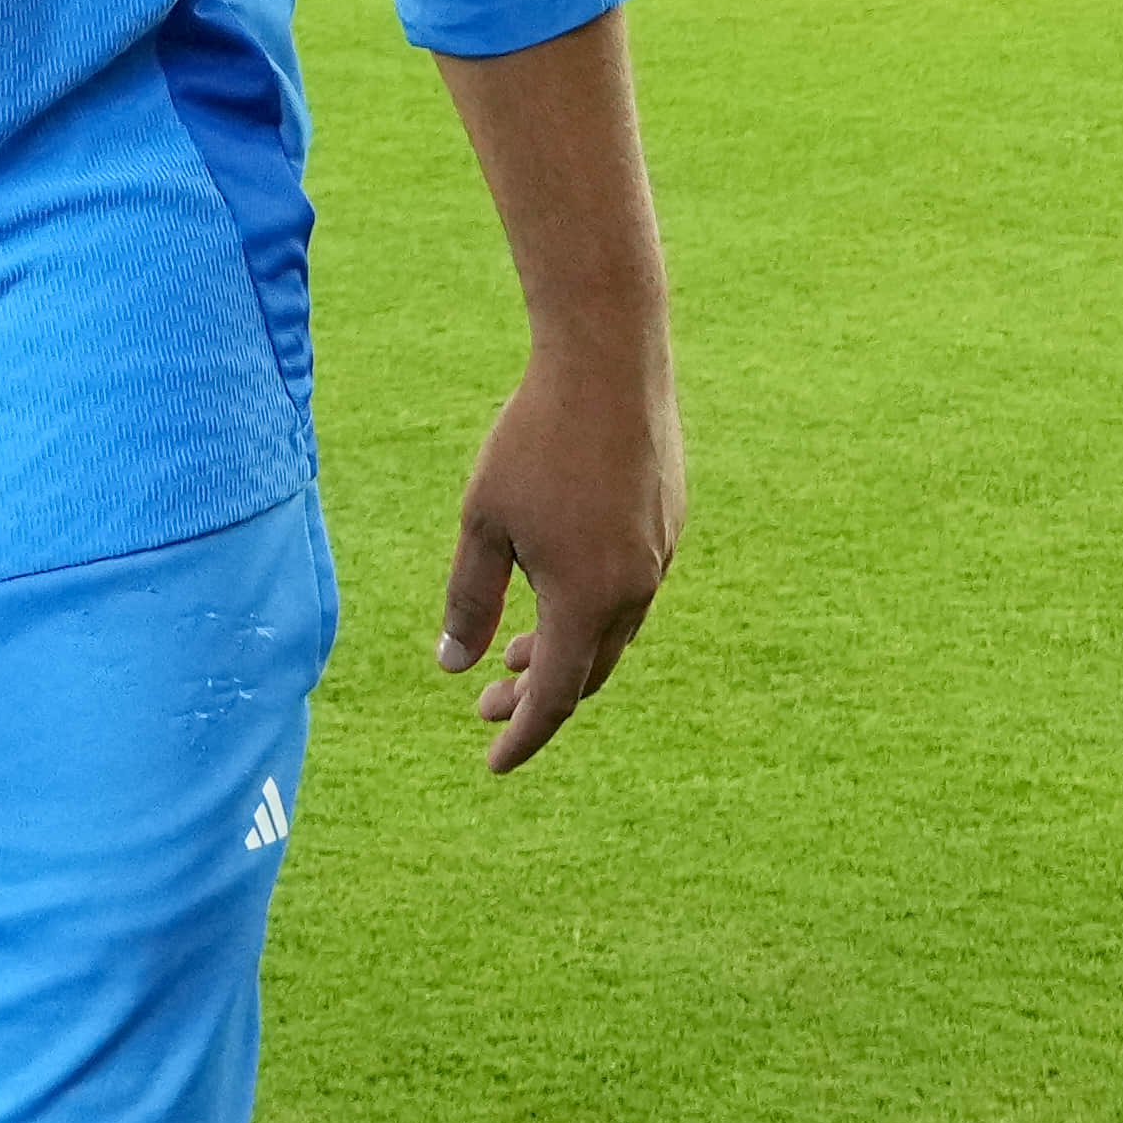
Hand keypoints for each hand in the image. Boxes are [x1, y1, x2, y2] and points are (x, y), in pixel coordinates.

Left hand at [439, 338, 681, 772]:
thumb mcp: (483, 523)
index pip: (554, 698)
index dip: (521, 734)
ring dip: (564, 648)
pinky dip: (591, 606)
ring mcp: (660, 554)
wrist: (608, 361)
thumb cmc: (533, 440)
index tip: (492, 761)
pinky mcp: (670, 520)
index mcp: (587, 600)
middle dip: (536, 695)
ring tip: (517, 650)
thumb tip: (452, 667)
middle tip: (485, 702)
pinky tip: (558, 583)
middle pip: (588, 672)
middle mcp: (635, 589)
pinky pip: (630, 587)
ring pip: (613, 629)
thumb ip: (469, 600)